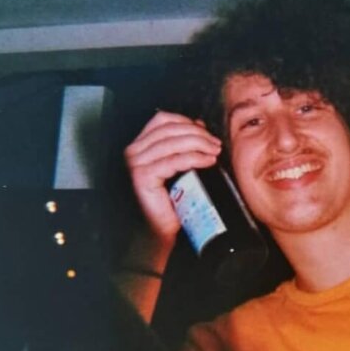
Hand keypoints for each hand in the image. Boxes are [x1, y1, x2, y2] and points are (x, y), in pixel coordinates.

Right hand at [125, 110, 221, 243]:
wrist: (161, 230)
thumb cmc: (170, 201)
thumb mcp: (180, 166)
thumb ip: (185, 144)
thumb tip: (200, 123)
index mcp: (139, 145)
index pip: (163, 120)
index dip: (187, 122)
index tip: (207, 133)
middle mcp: (133, 151)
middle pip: (170, 129)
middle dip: (198, 134)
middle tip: (216, 144)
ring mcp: (136, 163)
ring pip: (174, 142)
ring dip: (199, 144)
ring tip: (215, 151)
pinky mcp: (143, 176)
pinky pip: (174, 160)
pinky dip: (195, 158)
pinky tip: (208, 161)